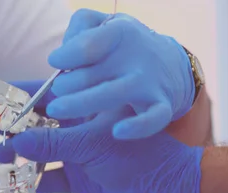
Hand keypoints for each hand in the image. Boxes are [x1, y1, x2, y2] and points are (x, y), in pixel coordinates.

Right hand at [0, 81, 203, 192]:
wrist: (163, 190)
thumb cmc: (134, 155)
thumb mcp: (90, 144)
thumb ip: (52, 143)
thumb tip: (14, 142)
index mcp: (86, 109)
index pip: (48, 97)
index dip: (22, 97)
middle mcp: (78, 131)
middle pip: (39, 127)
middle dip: (15, 130)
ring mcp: (77, 156)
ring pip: (41, 154)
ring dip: (20, 157)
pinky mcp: (78, 181)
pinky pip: (50, 181)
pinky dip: (33, 184)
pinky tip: (14, 186)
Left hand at [46, 9, 195, 138]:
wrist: (172, 64)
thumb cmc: (123, 46)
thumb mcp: (104, 24)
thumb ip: (80, 27)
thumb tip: (62, 54)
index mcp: (120, 33)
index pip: (87, 44)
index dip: (66, 55)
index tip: (56, 61)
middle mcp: (135, 58)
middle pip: (90, 74)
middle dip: (66, 84)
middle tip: (59, 88)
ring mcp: (148, 83)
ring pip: (112, 94)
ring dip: (80, 103)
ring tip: (56, 109)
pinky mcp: (161, 105)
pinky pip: (153, 119)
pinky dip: (138, 126)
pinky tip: (117, 132)